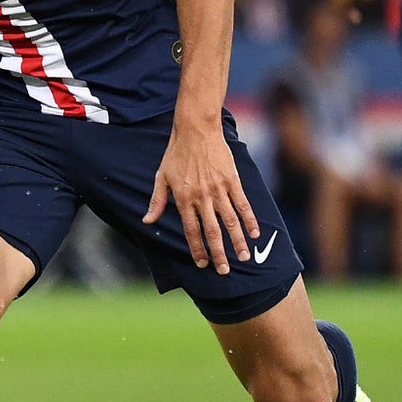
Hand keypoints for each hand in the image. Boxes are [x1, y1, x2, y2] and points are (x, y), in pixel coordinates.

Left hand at [143, 118, 259, 274]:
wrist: (196, 129)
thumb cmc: (176, 153)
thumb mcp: (161, 177)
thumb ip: (157, 201)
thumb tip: (146, 221)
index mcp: (183, 199)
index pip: (191, 231)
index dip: (197, 249)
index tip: (202, 264)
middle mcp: (202, 198)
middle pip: (212, 232)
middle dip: (219, 254)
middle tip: (224, 271)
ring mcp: (218, 190)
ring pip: (230, 221)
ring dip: (238, 242)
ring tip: (244, 258)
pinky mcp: (232, 180)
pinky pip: (243, 204)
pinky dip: (250, 220)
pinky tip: (255, 233)